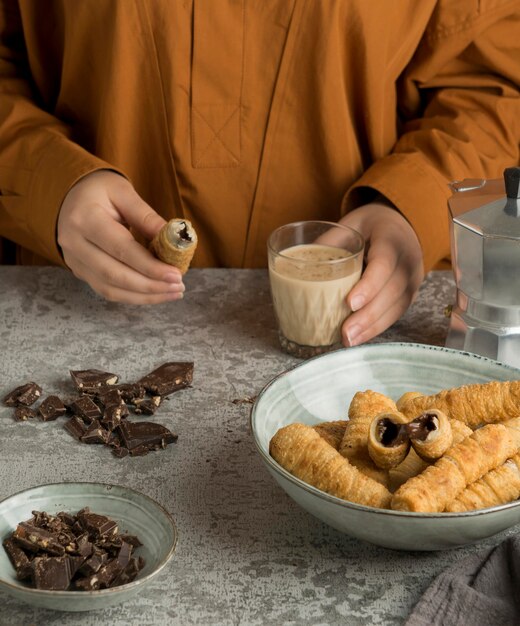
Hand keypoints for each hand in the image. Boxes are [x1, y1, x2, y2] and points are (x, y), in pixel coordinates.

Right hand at [57, 170, 184, 303]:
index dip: (150, 266)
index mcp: (84, 218)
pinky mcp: (80, 271)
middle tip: (179, 287)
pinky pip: (107, 291)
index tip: (176, 274)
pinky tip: (155, 293)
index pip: (121, 249)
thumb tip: (174, 241)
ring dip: (144, 295)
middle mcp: (74, 243)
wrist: (68, 197)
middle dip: (150, 285)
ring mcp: (74, 261)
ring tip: (172, 292)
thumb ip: (147, 217)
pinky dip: (133, 296)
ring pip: (110, 288)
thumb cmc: (98, 190)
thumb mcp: (123, 192)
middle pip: (114, 274)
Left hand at [339, 201, 423, 345]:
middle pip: (392, 291)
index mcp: (392, 237)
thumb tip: (300, 266)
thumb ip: (330, 242)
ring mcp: (412, 279)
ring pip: (396, 307)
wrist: (399, 226)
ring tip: (349, 341)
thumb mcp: (349, 224)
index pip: (384, 263)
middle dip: (368, 315)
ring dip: (372, 327)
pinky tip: (359, 338)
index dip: (369, 285)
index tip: (350, 303)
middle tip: (345, 332)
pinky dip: (377, 328)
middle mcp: (408, 259)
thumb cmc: (369, 226)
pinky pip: (395, 314)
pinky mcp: (408, 294)